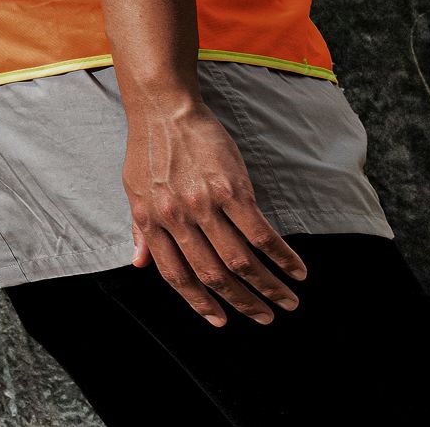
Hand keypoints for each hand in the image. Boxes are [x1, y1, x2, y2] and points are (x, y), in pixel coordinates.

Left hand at [125, 100, 305, 325]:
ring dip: (268, 286)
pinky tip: (296, 270)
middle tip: (265, 318)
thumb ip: (140, 229)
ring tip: (288, 301)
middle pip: (212, 275)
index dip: (199, 303)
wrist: (163, 108)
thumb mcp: (134, 190)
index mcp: (151, 222)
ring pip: (240, 261)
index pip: (176, 275)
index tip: (219, 320)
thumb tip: (138, 262)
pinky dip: (281, 256)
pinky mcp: (232, 190)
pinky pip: (261, 234)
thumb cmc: (149, 148)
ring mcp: (204, 205)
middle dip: (242, 303)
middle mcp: (176, 219)